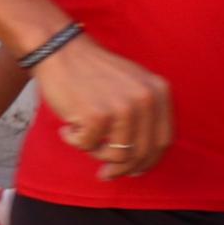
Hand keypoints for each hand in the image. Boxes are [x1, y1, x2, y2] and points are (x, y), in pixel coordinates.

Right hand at [35, 33, 172, 179]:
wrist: (59, 50)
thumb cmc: (90, 72)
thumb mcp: (131, 84)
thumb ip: (144, 115)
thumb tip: (139, 162)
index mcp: (158, 91)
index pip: (163, 140)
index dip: (148, 160)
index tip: (133, 169)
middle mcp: (145, 99)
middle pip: (143, 152)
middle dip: (123, 169)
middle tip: (106, 174)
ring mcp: (122, 108)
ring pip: (118, 154)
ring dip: (95, 153)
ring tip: (81, 137)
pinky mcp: (97, 116)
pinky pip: (89, 146)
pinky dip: (74, 141)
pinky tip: (67, 127)